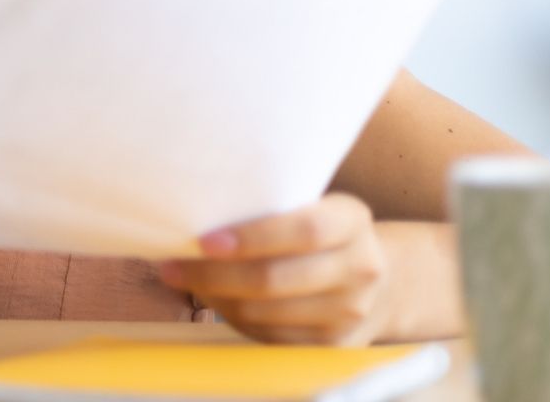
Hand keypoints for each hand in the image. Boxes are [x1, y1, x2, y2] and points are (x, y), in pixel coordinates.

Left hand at [155, 192, 390, 345]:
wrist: (376, 281)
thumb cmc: (318, 233)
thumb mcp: (312, 205)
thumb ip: (270, 206)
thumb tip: (195, 210)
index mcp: (352, 221)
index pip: (305, 230)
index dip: (253, 238)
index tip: (205, 241)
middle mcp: (360, 268)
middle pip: (276, 279)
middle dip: (214, 275)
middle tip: (172, 267)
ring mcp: (351, 311)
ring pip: (267, 313)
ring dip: (216, 299)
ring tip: (184, 281)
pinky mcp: (335, 344)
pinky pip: (271, 335)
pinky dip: (234, 318)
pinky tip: (214, 301)